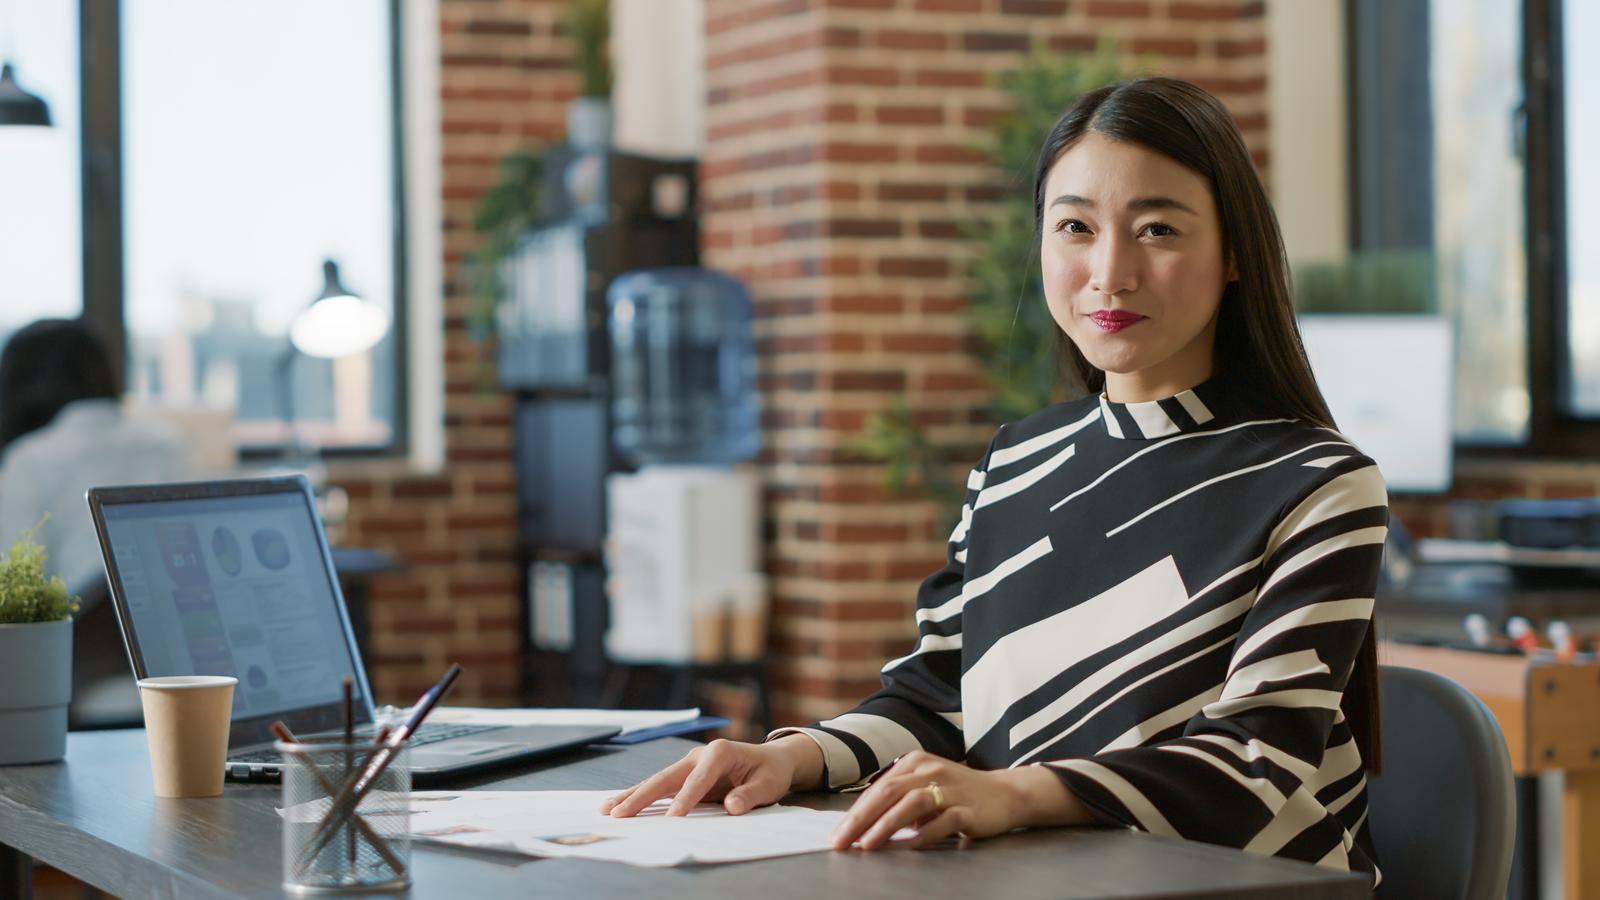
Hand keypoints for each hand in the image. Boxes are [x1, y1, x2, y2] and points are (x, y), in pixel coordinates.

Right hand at [599, 736, 822, 817]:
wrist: (770, 761)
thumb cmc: (769, 772)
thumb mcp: (768, 784)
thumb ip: (750, 795)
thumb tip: (732, 807)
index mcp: (720, 752)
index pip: (699, 778)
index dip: (686, 799)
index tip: (672, 819)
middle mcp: (698, 755)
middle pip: (666, 777)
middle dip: (642, 796)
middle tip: (620, 813)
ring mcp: (688, 764)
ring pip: (656, 781)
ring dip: (632, 796)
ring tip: (607, 809)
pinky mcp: (684, 775)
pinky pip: (659, 786)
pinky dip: (639, 795)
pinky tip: (619, 803)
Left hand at [828, 752, 1087, 850]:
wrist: (1005, 794)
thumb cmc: (956, 793)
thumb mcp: (924, 786)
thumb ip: (896, 799)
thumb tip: (860, 822)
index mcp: (915, 761)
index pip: (878, 788)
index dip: (855, 813)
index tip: (837, 835)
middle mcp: (931, 770)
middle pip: (889, 793)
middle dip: (860, 820)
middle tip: (841, 842)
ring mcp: (951, 788)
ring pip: (912, 804)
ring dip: (886, 826)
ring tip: (867, 846)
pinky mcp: (969, 809)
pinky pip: (944, 821)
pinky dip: (925, 834)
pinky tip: (910, 847)